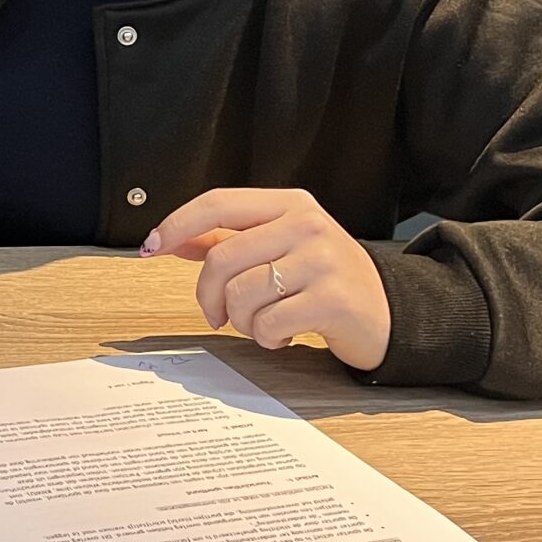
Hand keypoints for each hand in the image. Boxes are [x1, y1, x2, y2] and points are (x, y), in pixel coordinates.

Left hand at [143, 188, 390, 370]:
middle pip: (221, 260)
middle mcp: (306, 225)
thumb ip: (228, 240)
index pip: (217, 203)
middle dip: (207, 297)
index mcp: (289, 205)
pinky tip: (283, 335)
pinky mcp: (332, 299)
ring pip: (241, 295)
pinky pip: (268, 324)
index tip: (150, 246)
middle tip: (215, 316)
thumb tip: (172, 238)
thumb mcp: (281, 246)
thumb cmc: (326, 279)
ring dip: (240, 322)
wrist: (391, 313)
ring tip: (262, 324)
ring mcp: (322, 260)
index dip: (177, 225)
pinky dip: (265, 339)